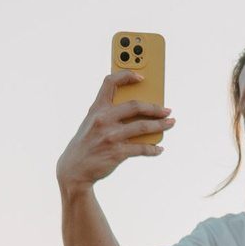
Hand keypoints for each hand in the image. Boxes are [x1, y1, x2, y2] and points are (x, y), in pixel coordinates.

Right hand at [57, 71, 174, 191]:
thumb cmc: (86, 143)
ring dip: (160, 125)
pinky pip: (141, 148)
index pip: (110, 82)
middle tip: (167, 110)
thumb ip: (108, 113)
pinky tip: (159, 149)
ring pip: (143, 126)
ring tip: (170, 123)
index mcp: (96, 109)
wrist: (74, 169)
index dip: (126, 75)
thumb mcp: (91, 123)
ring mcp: (110, 136)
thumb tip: (139, 110)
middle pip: (135, 106)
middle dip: (155, 108)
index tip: (141, 77)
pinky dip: (153, 149)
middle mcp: (103, 120)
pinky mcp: (117, 152)